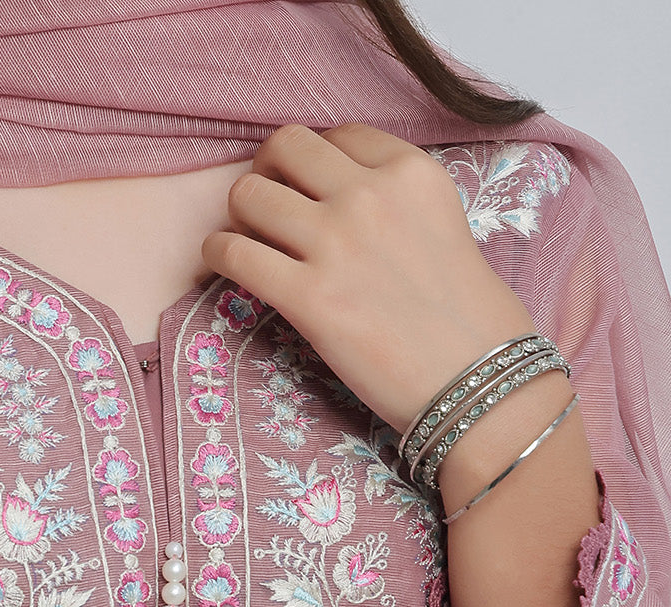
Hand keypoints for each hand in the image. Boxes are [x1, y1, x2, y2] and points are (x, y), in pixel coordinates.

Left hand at [199, 123, 537, 433]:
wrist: (479, 382)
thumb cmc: (469, 319)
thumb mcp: (443, 225)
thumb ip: (395, 202)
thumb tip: (336, 201)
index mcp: (411, 171)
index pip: (338, 135)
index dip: (313, 160)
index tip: (307, 188)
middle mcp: (371, 195)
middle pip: (284, 147)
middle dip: (267, 171)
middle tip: (266, 206)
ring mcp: (336, 244)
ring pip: (249, 193)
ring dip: (239, 215)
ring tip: (249, 242)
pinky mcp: (309, 297)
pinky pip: (234, 253)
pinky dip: (218, 254)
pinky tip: (226, 266)